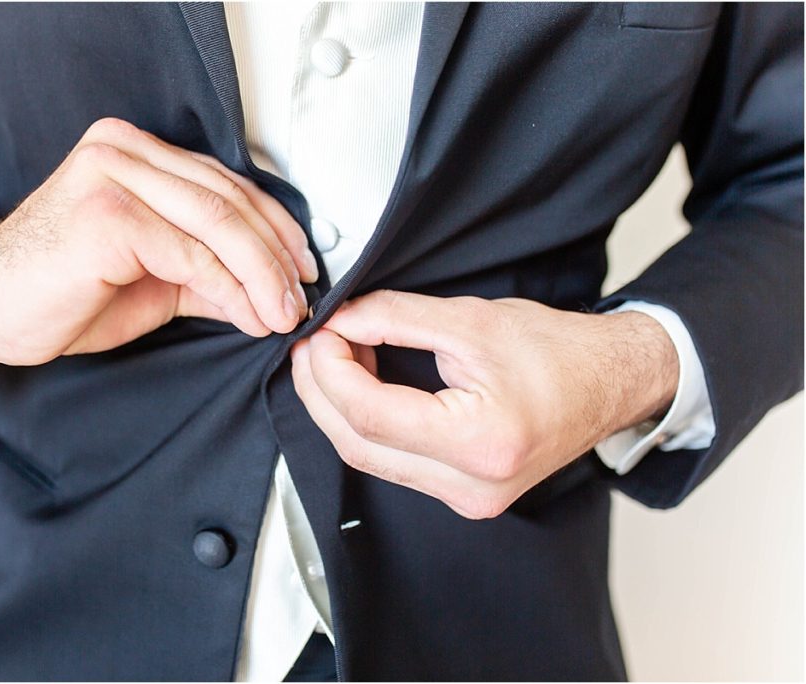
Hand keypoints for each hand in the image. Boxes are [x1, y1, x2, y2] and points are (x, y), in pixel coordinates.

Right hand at [0, 117, 317, 366]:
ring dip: (263, 276)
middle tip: (299, 301)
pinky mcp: (109, 214)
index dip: (274, 228)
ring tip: (282, 314)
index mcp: (132, 153)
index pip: (226, 183)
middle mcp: (123, 151)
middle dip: (277, 257)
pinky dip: (232, 290)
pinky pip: (193, 254)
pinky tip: (250, 316)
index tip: (300, 270)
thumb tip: (269, 291)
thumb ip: (208, 273)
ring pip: (220, 224)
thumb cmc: (57, 292)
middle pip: (230, 199)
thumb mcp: (154, 280)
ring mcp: (114, 176)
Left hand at [291, 290, 678, 518]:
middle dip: (322, 391)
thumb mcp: (471, 321)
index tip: (319, 334)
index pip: (370, 413)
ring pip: (370, 458)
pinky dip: (367, 423)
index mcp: (481, 442)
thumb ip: (395, 318)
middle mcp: (473, 485)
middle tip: (311, 346)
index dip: (330, 371)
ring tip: (334, 357)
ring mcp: (468, 498)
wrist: (610, 383)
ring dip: (339, 407)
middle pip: (359, 445)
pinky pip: (393, 463)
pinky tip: (361, 385)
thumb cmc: (560, 352)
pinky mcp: (463, 494)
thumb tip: (340, 321)